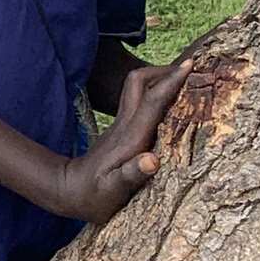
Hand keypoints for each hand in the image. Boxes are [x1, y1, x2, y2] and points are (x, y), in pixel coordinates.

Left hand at [54, 59, 188, 226]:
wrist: (68, 190)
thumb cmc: (94, 195)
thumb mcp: (114, 190)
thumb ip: (132, 175)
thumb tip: (152, 160)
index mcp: (131, 137)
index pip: (152, 100)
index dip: (170, 81)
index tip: (190, 65)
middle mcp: (126, 124)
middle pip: (139, 82)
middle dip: (163, 70)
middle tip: (191, 68)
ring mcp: (122, 125)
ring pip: (138, 89)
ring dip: (159, 78)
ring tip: (186, 80)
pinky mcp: (122, 130)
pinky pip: (140, 101)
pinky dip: (157, 94)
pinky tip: (172, 104)